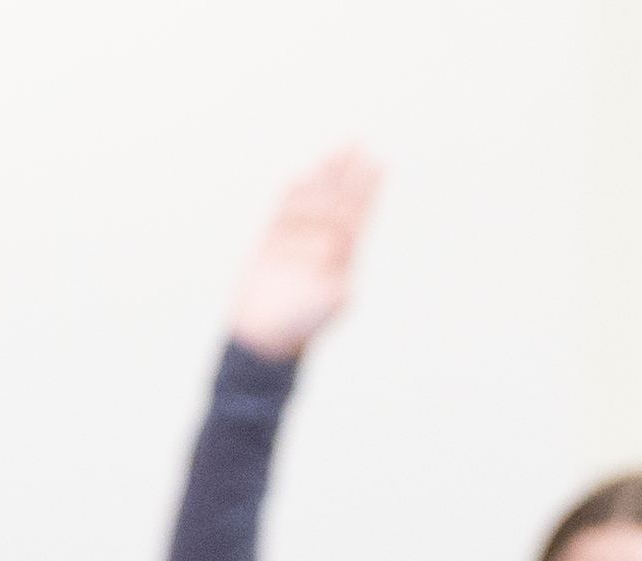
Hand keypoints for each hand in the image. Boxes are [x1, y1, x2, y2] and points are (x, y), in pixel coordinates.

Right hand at [228, 149, 377, 361]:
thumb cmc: (299, 325)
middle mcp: (322, 243)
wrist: (265, 334)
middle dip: (346, 175)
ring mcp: (298, 240)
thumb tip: (343, 273)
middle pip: (338, 200)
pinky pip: (284, 211)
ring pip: (313, 200)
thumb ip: (335, 290)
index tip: (377, 165)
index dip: (365, 191)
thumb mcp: (324, 309)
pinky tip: (300, 177)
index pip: (356, 215)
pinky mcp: (272, 242)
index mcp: (341, 256)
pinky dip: (291, 195)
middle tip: (357, 145)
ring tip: (336, 151)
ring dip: (323, 176)